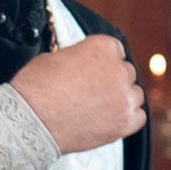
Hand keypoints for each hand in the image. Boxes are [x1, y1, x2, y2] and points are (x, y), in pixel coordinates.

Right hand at [8, 36, 144, 154]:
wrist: (31, 122)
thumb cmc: (35, 88)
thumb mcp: (53, 57)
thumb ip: (78, 57)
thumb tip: (80, 62)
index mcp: (102, 47)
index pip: (115, 50)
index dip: (103, 61)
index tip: (93, 70)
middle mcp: (119, 69)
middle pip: (126, 72)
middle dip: (112, 80)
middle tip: (93, 92)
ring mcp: (125, 97)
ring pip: (135, 94)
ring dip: (122, 99)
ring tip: (100, 108)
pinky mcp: (126, 122)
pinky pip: (138, 116)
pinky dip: (127, 118)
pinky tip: (110, 120)